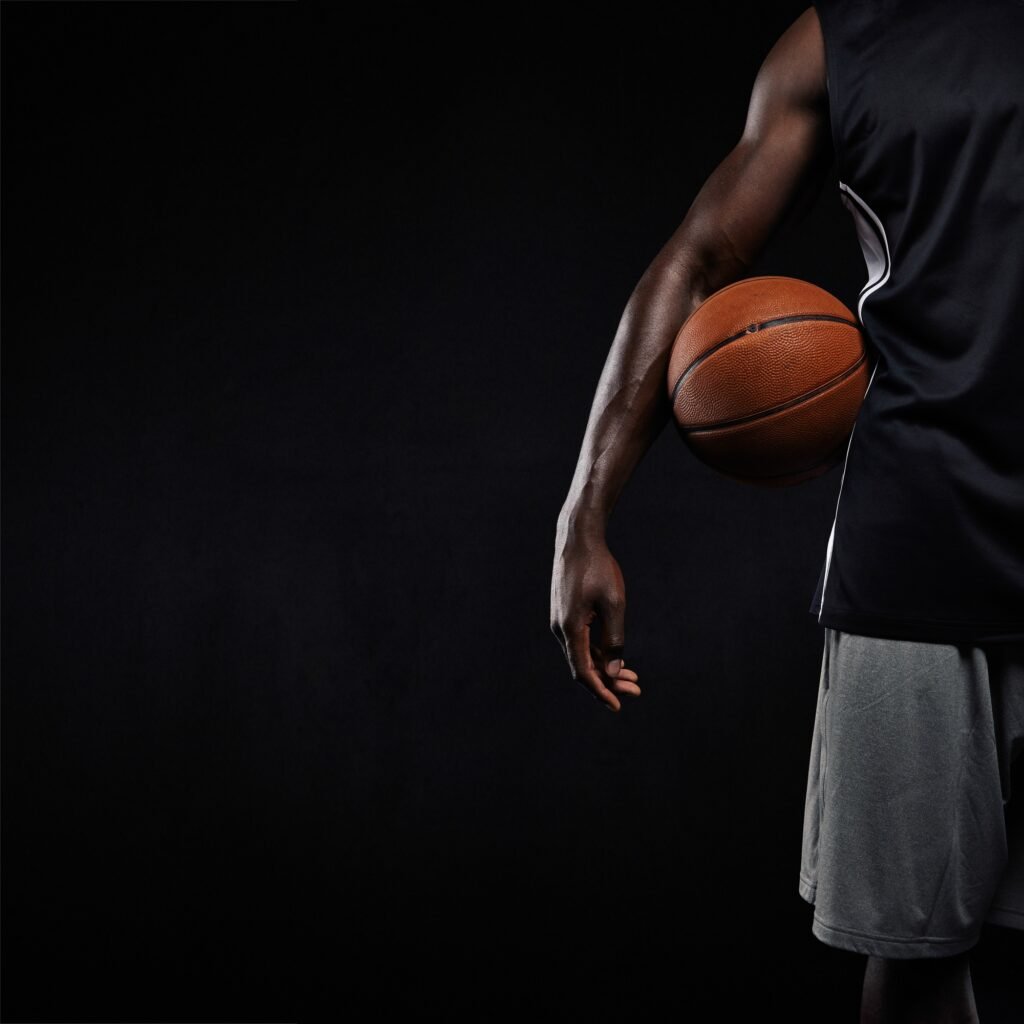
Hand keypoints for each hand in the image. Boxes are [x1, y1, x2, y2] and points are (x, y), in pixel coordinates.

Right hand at [550, 529, 640, 711]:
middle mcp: (560, 628)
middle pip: (583, 666)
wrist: (578, 539)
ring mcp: (561, 621)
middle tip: (636, 690)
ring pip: (582, 654)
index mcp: (569, 628)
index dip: (601, 691)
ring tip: (633, 678)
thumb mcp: (614, 604)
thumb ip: (614, 639)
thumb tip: (613, 670)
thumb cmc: (598, 568)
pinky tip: (616, 657)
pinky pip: (581, 641)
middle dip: (609, 682)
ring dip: (605, 667)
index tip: (618, 705)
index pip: (583, 671)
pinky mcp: (565, 613)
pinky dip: (598, 652)